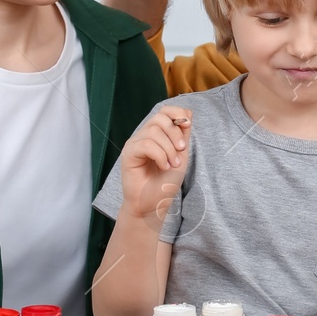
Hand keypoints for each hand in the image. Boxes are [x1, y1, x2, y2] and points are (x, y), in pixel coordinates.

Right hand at [119, 107, 191, 222]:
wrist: (154, 204)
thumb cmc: (166, 182)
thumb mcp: (181, 155)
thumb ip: (183, 135)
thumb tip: (188, 113)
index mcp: (156, 134)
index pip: (164, 111)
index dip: (177, 113)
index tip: (188, 125)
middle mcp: (144, 136)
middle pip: (160, 118)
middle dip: (175, 133)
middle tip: (181, 151)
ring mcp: (135, 144)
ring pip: (154, 131)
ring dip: (169, 149)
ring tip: (172, 165)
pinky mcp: (128, 154)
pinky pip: (146, 145)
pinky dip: (160, 156)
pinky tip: (163, 167)